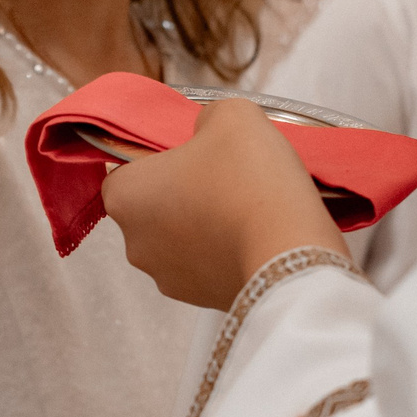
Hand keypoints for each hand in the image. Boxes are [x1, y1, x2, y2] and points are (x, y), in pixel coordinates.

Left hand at [100, 98, 345, 310]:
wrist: (292, 254)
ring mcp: (166, 278)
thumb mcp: (232, 115)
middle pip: (153, 206)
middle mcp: (134, 244)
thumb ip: (208, 115)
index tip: (196, 153)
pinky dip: (223, 251)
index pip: (127, 168)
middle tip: (226, 177)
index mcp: (124, 196)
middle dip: (184, 191)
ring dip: (204, 223)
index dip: (161, 156)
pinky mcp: (199, 301)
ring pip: (179, 239)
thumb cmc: (251, 180)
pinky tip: (254, 235)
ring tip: (246, 207)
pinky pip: (205, 266)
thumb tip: (209, 130)